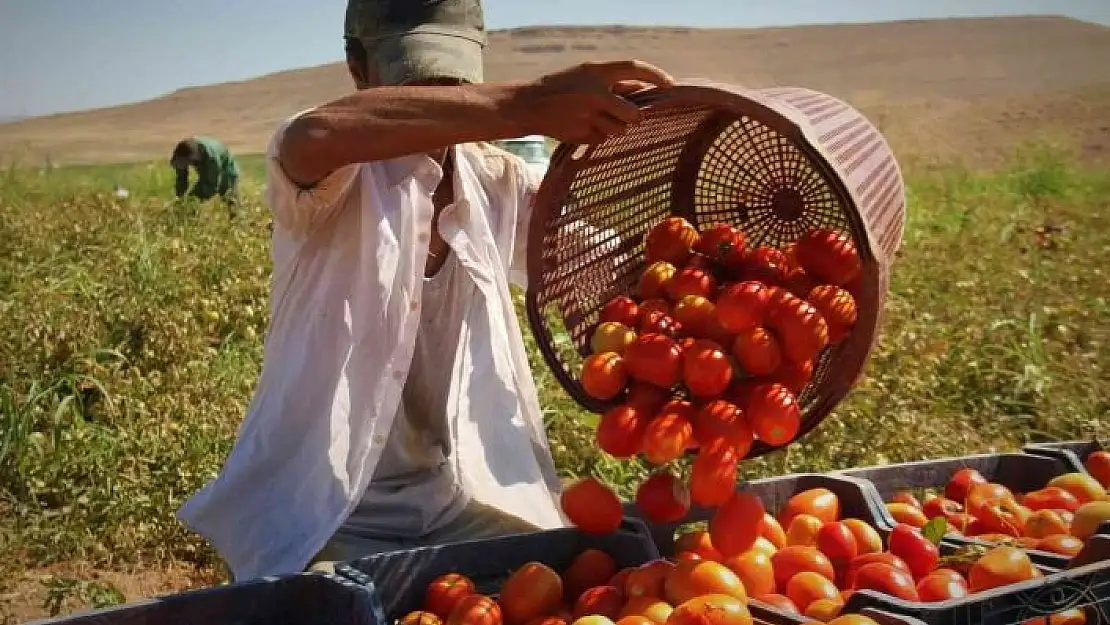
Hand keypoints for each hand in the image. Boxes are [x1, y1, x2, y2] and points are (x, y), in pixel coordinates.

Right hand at [508, 60, 674, 144]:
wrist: (529, 105)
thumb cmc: (562, 88)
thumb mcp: (586, 76)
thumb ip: (613, 83)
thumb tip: (644, 88)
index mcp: (595, 71)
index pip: (633, 68)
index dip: (655, 75)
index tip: (670, 85)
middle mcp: (594, 93)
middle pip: (633, 113)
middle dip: (634, 118)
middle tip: (631, 117)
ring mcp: (588, 116)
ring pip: (619, 130)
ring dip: (615, 128)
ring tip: (596, 119)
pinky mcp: (582, 134)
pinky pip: (603, 139)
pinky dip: (598, 135)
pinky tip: (583, 127)